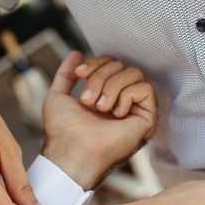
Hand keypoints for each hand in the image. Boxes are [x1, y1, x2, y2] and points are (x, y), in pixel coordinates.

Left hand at [42, 52, 159, 188]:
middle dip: (100, 77)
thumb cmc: (63, 131)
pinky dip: (127, 95)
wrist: (71, 151)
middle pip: (122, 65)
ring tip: (99, 108)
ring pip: (134, 73)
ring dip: (111, 86)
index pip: (111, 63)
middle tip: (87, 100)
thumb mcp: (58, 96)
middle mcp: (122, 101)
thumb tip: (77, 53)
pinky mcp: (147, 119)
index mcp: (104, 95)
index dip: (96, 62)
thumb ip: (66, 74)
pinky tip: (116, 113)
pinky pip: (145, 88)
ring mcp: (135, 110)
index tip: (79, 73)